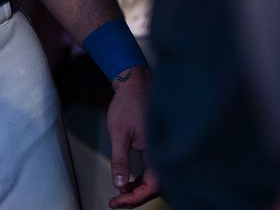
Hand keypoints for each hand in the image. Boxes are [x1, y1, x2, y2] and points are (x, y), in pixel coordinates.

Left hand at [106, 66, 160, 207]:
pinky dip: (141, 179)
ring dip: (138, 189)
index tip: (116, 201)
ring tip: (119, 194)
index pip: (152, 186)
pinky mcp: (157, 146)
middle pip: (155, 186)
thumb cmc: (128, 103)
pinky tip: (128, 181)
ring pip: (155, 179)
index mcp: (157, 150)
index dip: (134, 198)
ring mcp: (162, 149)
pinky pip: (154, 170)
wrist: (135, 83)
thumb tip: (119, 185)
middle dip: (135, 197)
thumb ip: (120, 160)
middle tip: (116, 202)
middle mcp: (164, 151)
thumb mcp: (119, 132)